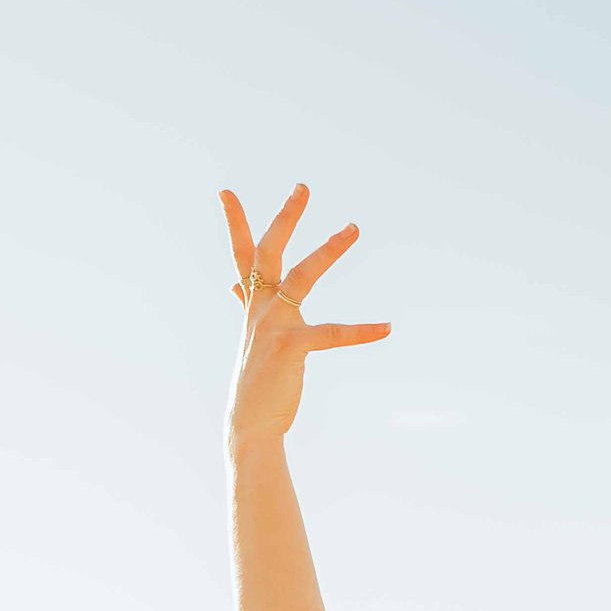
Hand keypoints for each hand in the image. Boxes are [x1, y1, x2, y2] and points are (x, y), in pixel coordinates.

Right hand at [221, 183, 390, 446]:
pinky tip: (385, 327)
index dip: (234, 223)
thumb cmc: (258, 380)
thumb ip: (246, 304)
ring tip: (353, 227)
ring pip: (302, 276)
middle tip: (303, 187)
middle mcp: (260, 309)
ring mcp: (273, 326)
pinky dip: (360, 331)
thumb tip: (233, 285)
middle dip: (285, 217)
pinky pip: (331, 334)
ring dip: (328, 250)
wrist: (251, 423)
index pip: (242, 256)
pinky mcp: (290, 349)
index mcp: (254, 304)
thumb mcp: (253, 335)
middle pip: (269, 252)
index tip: (225, 192)